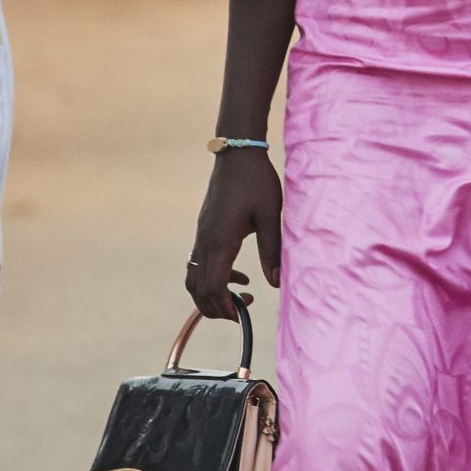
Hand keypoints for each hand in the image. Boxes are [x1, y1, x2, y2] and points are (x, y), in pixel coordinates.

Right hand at [186, 143, 284, 310]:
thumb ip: (273, 251)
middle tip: (240, 313)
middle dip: (215, 308)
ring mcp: (201, 235)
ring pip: (194, 277)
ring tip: (239, 295)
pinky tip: (239, 274)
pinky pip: (199, 262)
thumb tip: (276, 283)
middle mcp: (205, 241)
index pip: (212, 287)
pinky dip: (213, 276)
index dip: (224, 308)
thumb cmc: (256, 181)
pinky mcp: (204, 229)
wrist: (237, 153)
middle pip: (197, 288)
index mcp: (221, 241)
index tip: (241, 317)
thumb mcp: (270, 216)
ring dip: (211, 294)